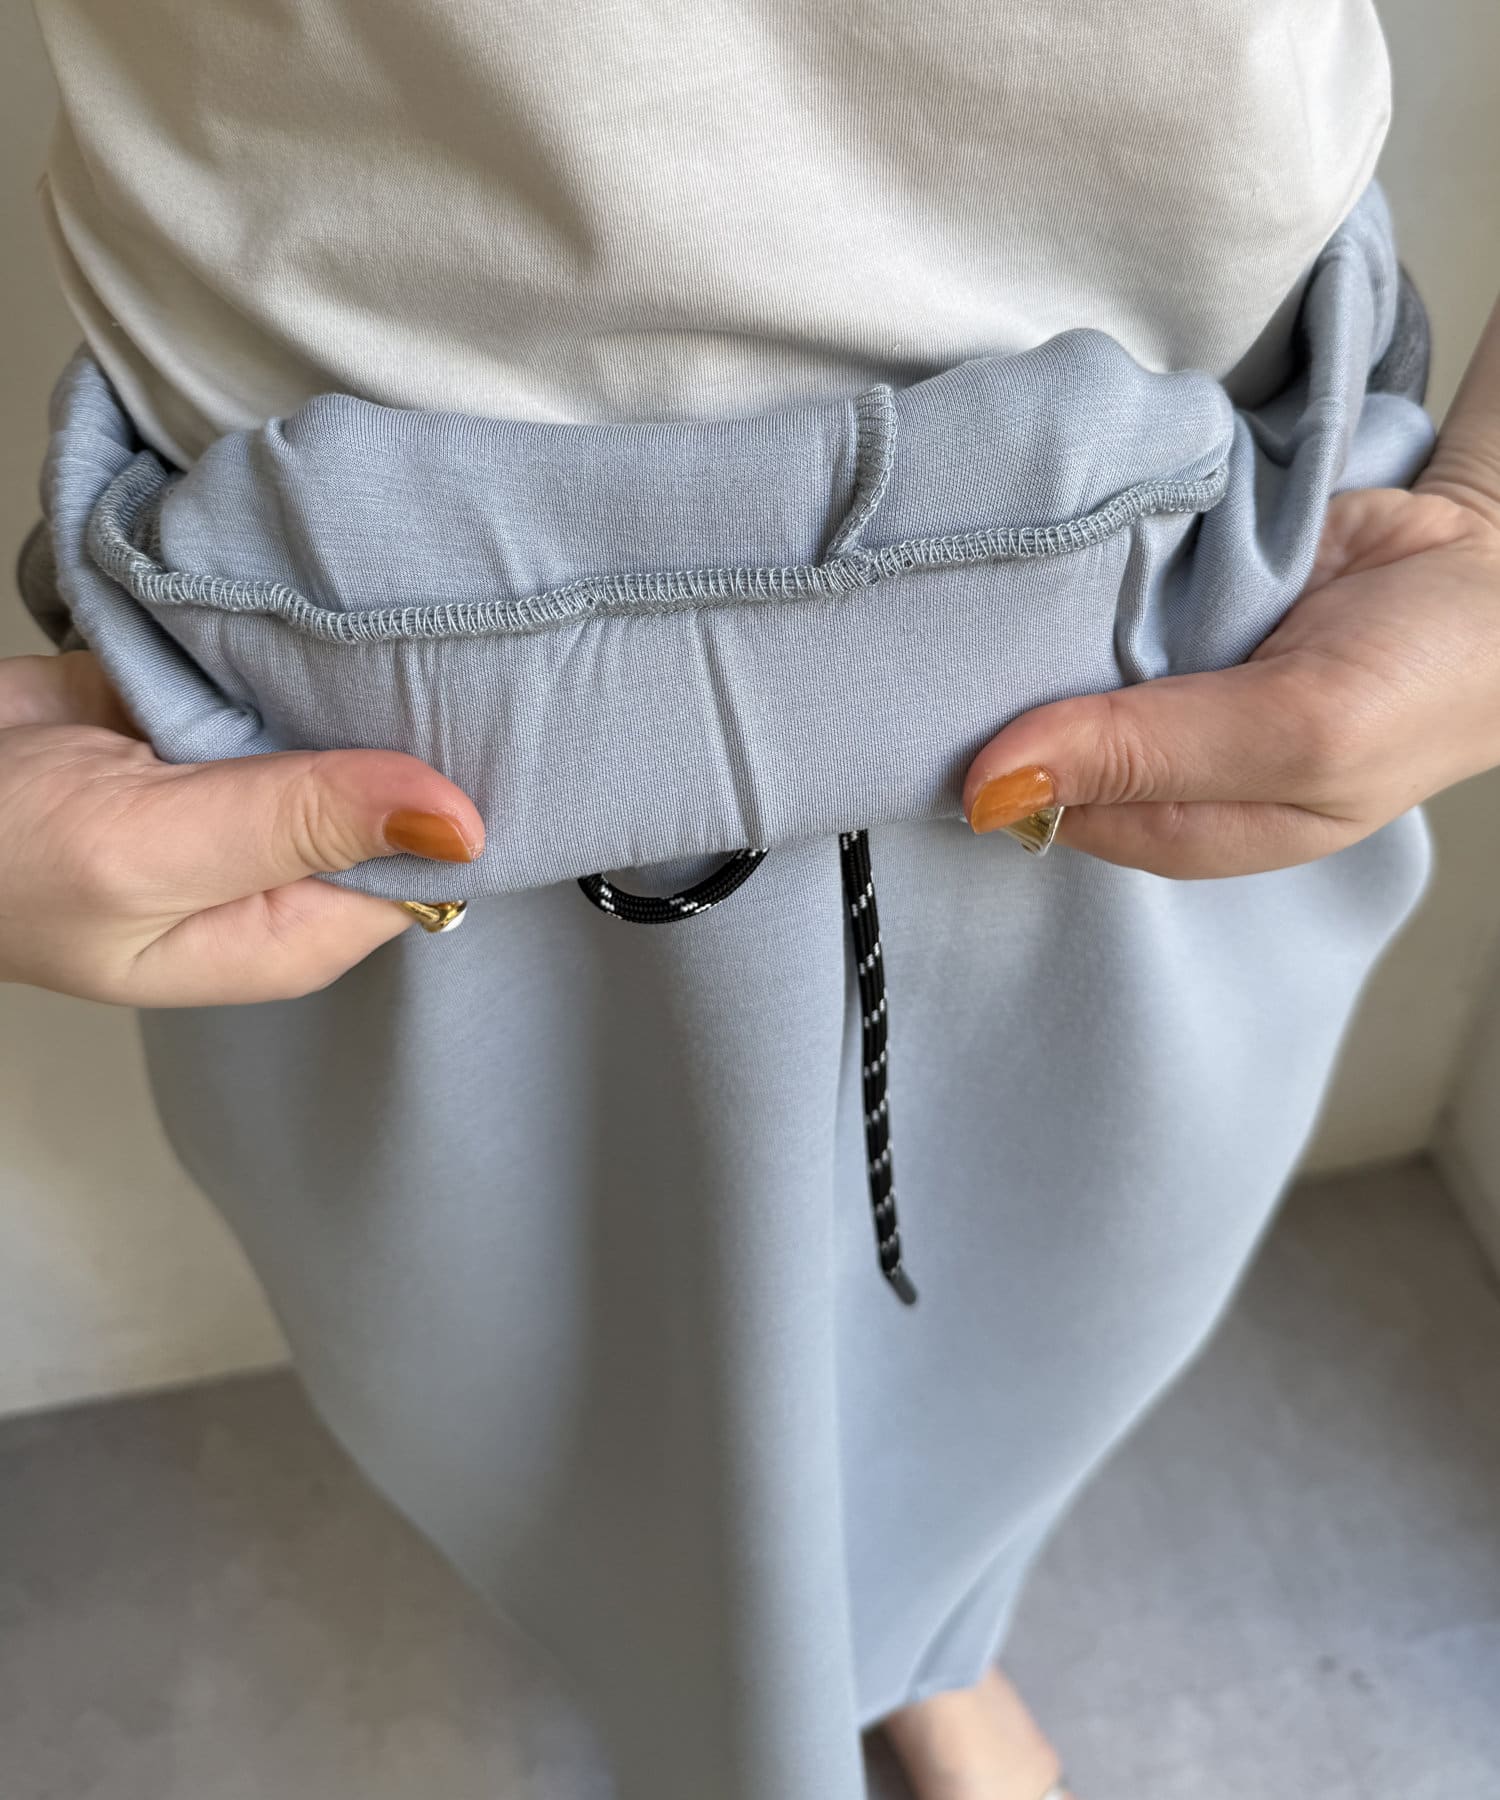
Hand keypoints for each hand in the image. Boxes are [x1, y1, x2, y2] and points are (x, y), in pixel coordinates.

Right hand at [0, 651, 483, 1004]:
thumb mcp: (147, 851)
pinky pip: (288, 682)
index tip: (463, 725)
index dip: (448, 802)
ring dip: (355, 683)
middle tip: (429, 654)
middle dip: (410, 735)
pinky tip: (310, 614)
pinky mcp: (217, 722)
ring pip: (351, 732)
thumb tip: (456, 821)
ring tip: (380, 622)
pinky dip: (291, 650)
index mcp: (292, 930)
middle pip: (399, 800)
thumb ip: (296, 827)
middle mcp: (287, 866)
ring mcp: (254, 790)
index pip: (426, 874)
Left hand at [962, 483, 1499, 877]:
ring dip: (1040, 628)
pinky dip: (1082, 571)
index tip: (964, 720)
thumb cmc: (1427, 677)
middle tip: (967, 647)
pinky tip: (1063, 554)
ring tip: (1007, 590)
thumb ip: (1149, 757)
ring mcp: (1166, 679)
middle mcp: (1166, 762)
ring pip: (1058, 664)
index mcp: (1195, 828)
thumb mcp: (1297, 733)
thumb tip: (990, 792)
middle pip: (1045, 743)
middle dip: (1012, 699)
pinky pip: (1096, 591)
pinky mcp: (1172, 604)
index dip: (1012, 770)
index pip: (1061, 813)